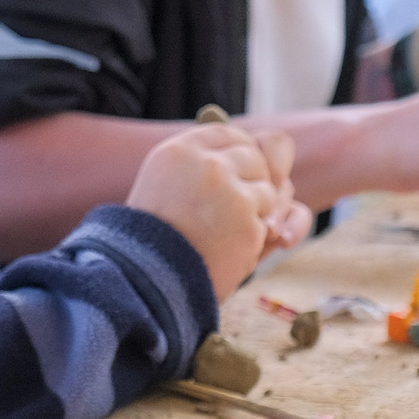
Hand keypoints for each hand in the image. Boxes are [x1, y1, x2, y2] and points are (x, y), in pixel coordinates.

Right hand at [126, 121, 310, 299]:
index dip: (242, 156)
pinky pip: (273, 223)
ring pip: (271, 191)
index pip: (231, 135)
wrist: (145, 283)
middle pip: (257, 158)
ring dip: (258, 215)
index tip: (237, 176)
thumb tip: (268, 164)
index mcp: (180, 151)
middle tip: (232, 212)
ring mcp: (230, 190)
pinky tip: (227, 252)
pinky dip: (256, 242)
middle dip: (254, 184)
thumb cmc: (155, 242)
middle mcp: (206, 163)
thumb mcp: (166, 187)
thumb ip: (207, 167)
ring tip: (221, 235)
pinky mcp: (248, 220)